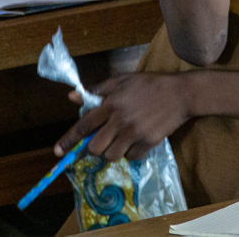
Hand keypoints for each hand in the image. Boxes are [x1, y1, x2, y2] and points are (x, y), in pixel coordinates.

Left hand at [55, 73, 191, 161]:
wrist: (180, 93)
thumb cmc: (148, 84)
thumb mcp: (122, 80)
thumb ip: (97, 90)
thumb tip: (72, 96)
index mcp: (110, 104)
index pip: (83, 125)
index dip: (68, 140)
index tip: (58, 151)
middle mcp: (120, 120)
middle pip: (95, 147)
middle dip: (94, 148)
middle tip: (101, 141)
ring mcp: (135, 133)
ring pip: (112, 156)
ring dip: (112, 151)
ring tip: (120, 141)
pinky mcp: (149, 142)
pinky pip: (132, 157)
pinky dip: (131, 153)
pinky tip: (137, 141)